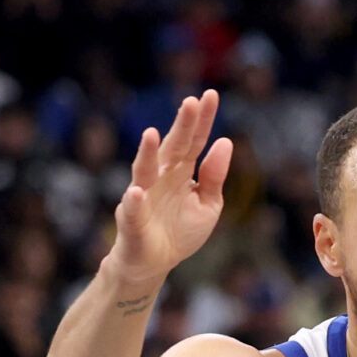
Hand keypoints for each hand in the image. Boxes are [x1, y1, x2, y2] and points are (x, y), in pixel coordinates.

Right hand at [110, 90, 232, 289]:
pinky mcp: (132, 219)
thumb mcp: (208, 204)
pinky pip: (132, 209)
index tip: (211, 95)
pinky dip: (133, 202)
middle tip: (192, 102)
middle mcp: (161, 177)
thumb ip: (215, 176)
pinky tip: (137, 192)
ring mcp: (144, 195)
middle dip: (181, 127)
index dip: (203, 120)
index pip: (195, 141)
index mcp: (182, 172)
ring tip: (153, 134)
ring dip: (148, 154)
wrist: (154, 262)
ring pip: (145, 171)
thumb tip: (225, 142)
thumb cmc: (180, 230)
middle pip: (173, 148)